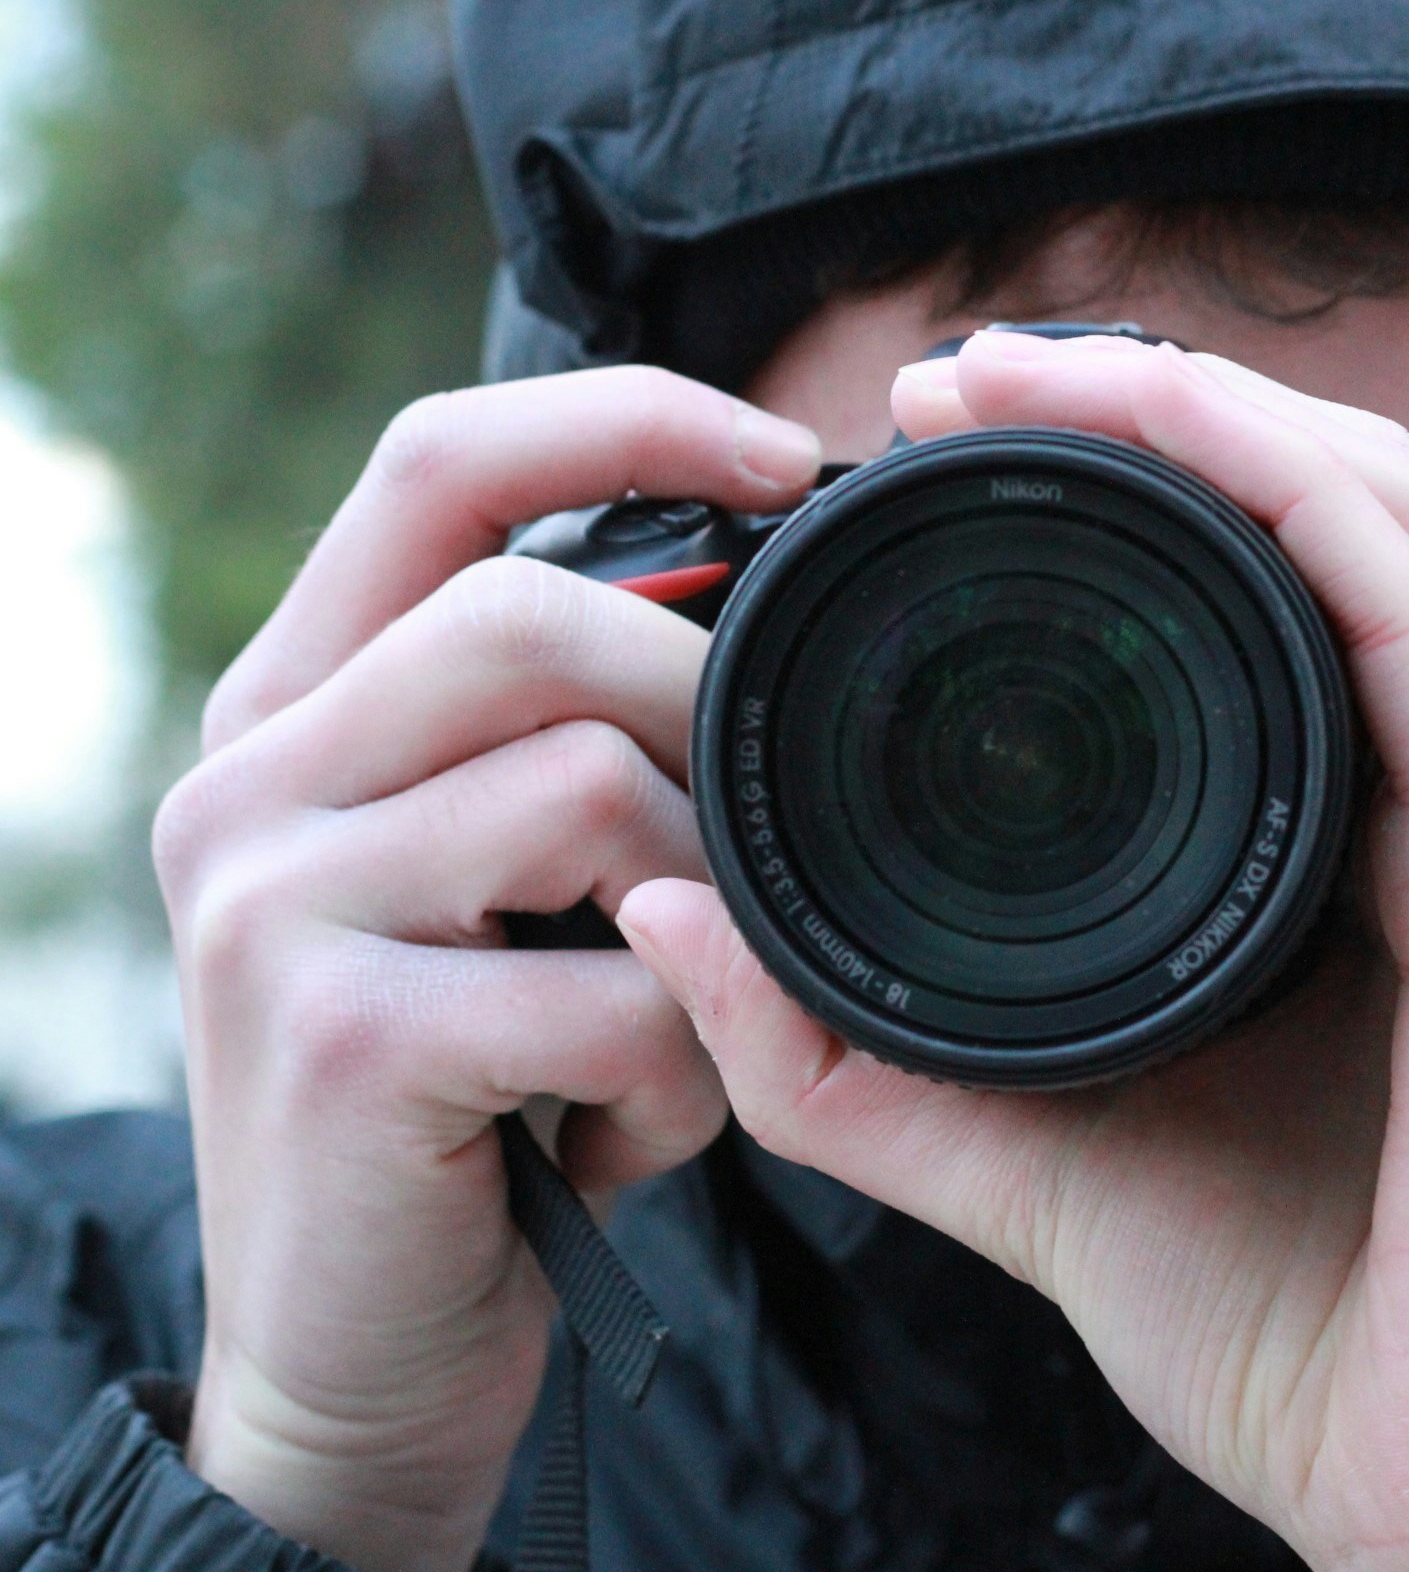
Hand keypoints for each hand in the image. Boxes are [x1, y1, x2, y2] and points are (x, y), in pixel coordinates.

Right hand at [153, 370, 821, 1571]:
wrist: (353, 1358)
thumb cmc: (472, 1100)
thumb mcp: (489, 894)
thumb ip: (557, 744)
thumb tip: (751, 602)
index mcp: (294, 708)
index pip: (439, 465)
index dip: (624, 419)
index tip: (789, 457)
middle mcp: (250, 779)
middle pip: (530, 612)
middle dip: (697, 714)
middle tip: (740, 854)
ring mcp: (268, 903)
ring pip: (589, 784)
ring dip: (699, 919)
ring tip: (664, 1029)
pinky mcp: (335, 1040)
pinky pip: (617, 983)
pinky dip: (681, 1070)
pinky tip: (624, 1136)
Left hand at [622, 332, 1408, 1571]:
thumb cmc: (1300, 1331)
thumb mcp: (1042, 1152)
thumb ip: (863, 1054)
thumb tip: (673, 925)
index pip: (1301, 582)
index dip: (1147, 480)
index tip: (950, 448)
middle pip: (1350, 503)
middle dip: (1159, 405)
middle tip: (961, 376)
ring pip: (1392, 516)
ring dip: (1208, 411)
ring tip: (1020, 373)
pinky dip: (1293, 494)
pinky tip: (1166, 435)